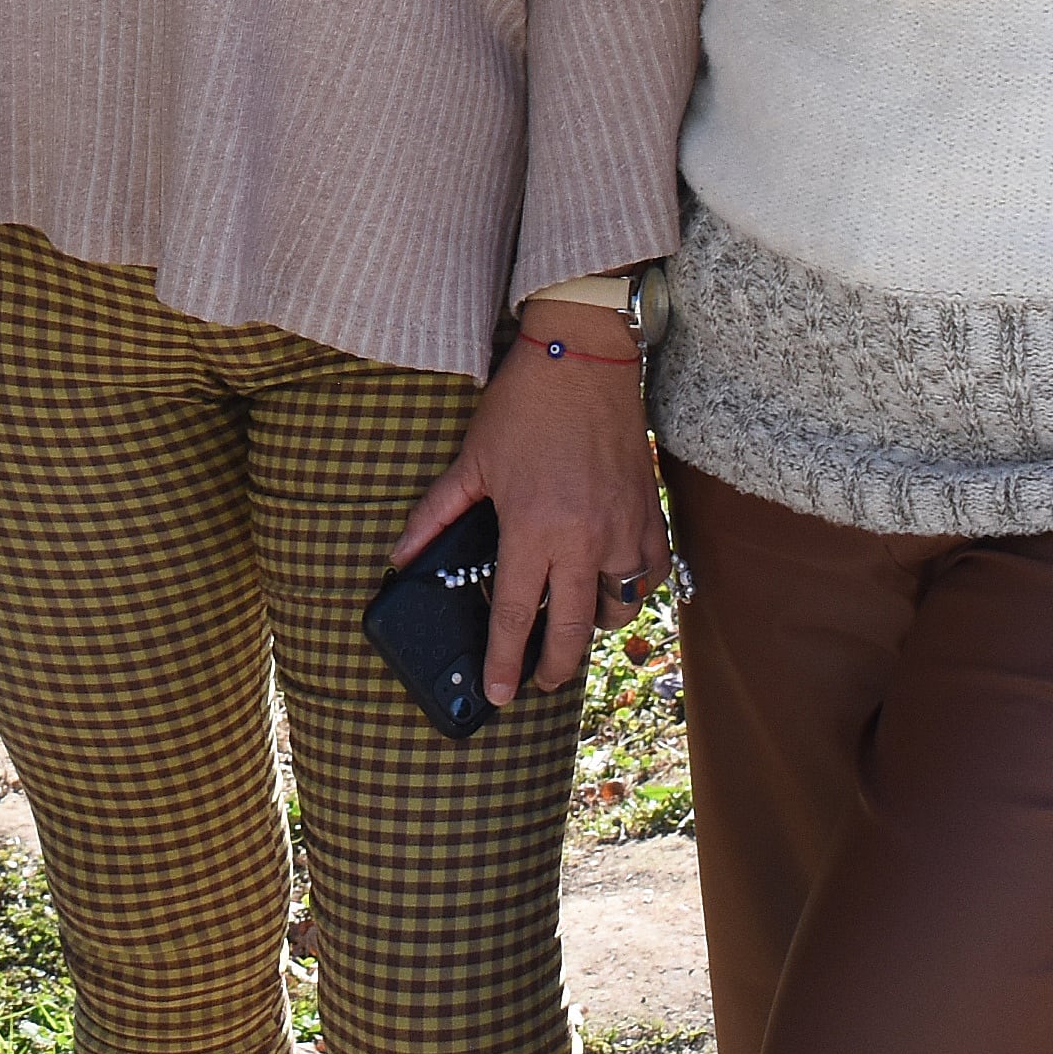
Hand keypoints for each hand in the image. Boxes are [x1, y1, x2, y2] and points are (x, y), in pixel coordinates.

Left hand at [389, 300, 660, 708]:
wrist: (583, 359)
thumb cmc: (523, 408)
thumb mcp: (471, 461)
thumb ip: (436, 515)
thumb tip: (401, 556)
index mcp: (534, 529)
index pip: (516, 614)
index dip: (505, 660)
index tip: (499, 694)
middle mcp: (583, 539)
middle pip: (573, 631)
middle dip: (553, 667)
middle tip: (537, 680)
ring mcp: (623, 530)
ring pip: (618, 609)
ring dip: (594, 626)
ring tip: (573, 622)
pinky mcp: (650, 515)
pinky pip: (651, 575)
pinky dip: (633, 588)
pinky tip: (612, 583)